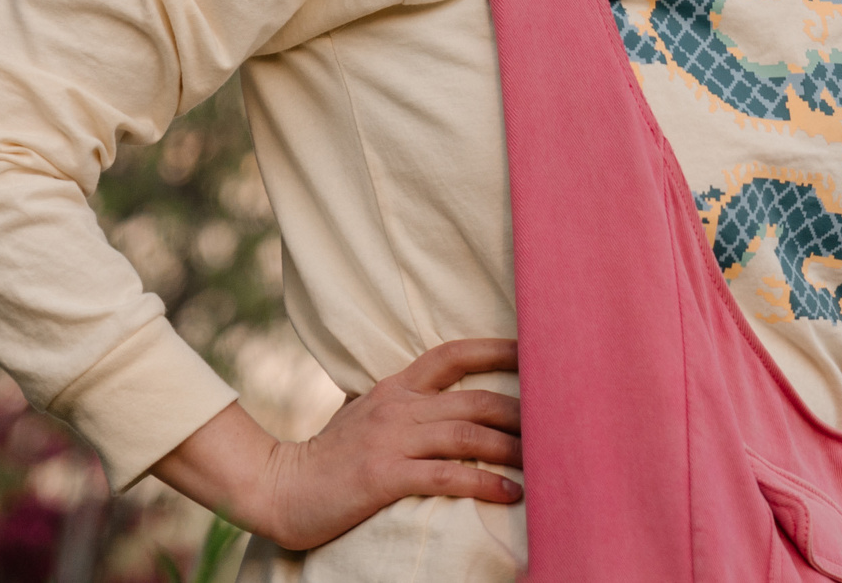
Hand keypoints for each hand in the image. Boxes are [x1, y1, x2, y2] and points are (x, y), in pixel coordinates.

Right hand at [149, 338, 522, 549]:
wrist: (282, 488)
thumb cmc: (330, 456)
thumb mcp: (368, 415)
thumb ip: (405, 404)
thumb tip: (445, 400)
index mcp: (397, 387)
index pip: (454, 353)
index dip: (497, 349)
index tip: (537, 349)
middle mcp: (401, 406)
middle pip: (475, 397)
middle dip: (522, 408)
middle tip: (559, 418)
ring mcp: (393, 440)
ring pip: (468, 434)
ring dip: (512, 446)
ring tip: (547, 457)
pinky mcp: (386, 477)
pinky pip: (447, 476)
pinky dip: (484, 482)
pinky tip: (511, 491)